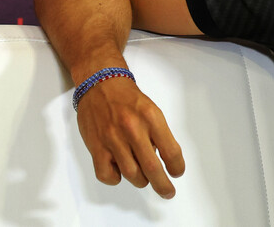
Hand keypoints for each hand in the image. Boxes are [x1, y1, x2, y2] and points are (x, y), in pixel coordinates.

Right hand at [75, 76, 184, 197]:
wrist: (99, 83)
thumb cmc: (125, 98)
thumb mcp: (150, 110)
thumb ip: (158, 135)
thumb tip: (164, 161)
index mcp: (150, 117)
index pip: (171, 152)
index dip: (177, 167)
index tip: (176, 172)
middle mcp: (132, 128)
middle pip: (152, 168)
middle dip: (163, 186)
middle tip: (167, 191)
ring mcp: (112, 139)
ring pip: (132, 175)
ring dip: (141, 180)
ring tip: (142, 176)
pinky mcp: (96, 146)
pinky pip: (107, 175)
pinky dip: (116, 178)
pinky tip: (119, 171)